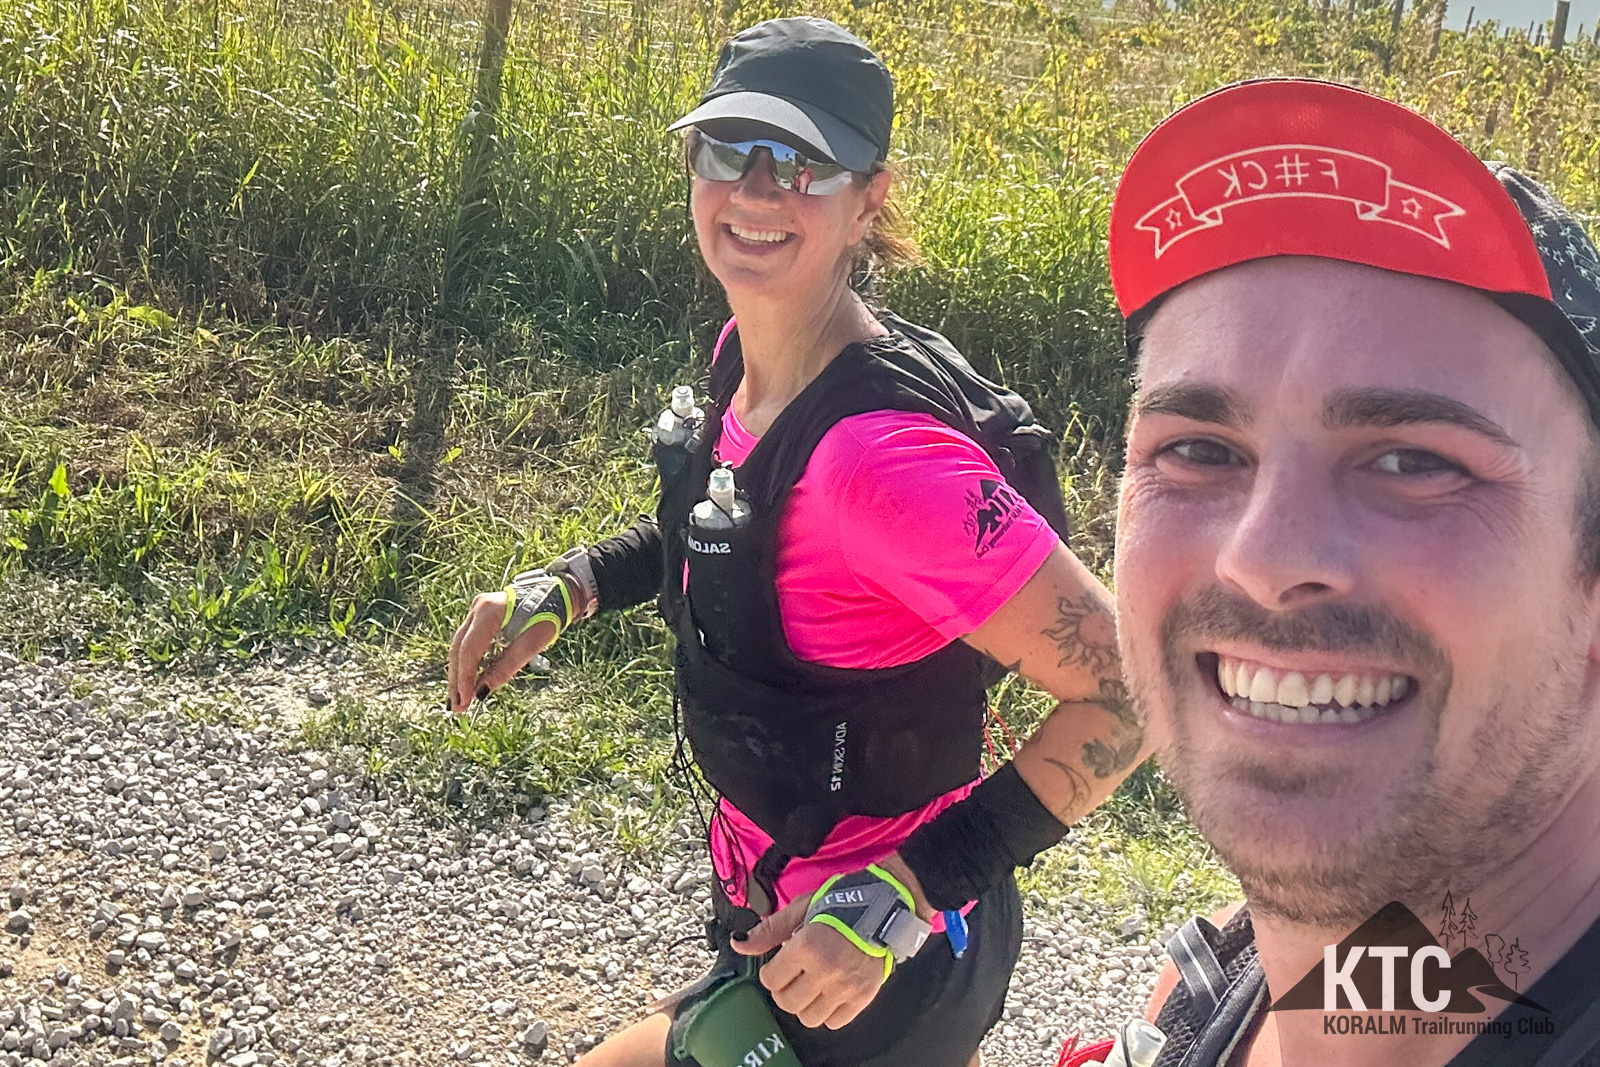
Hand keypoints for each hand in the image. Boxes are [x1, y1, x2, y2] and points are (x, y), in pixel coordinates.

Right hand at [445, 585, 564, 713]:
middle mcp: (477, 608)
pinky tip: (467, 683)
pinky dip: (468, 664)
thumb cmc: (547, 617)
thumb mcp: (531, 645)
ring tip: (459, 700)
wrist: (555, 595)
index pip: (469, 650)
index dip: (464, 678)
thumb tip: (481, 693)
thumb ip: (505, 668)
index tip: (465, 701)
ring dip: (460, 674)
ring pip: (460, 647)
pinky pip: (468, 643)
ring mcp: (476, 611)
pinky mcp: (480, 617)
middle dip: (457, 680)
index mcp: (489, 611)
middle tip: (457, 707)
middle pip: (459, 649)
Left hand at [729, 853, 933, 1029]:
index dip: (772, 971)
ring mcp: (846, 986)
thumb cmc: (841, 901)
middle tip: (794, 975)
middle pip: (787, 1003)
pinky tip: (830, 992)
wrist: (886, 904)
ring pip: (809, 1018)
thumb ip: (770, 930)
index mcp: (806, 946)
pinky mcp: (864, 996)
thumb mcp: (802, 908)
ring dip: (805, 1003)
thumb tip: (739, 945)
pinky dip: (828, 1012)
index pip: (771, 980)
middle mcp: (825, 970)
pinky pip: (836, 1022)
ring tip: (812, 985)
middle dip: (785, 989)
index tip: (782, 963)